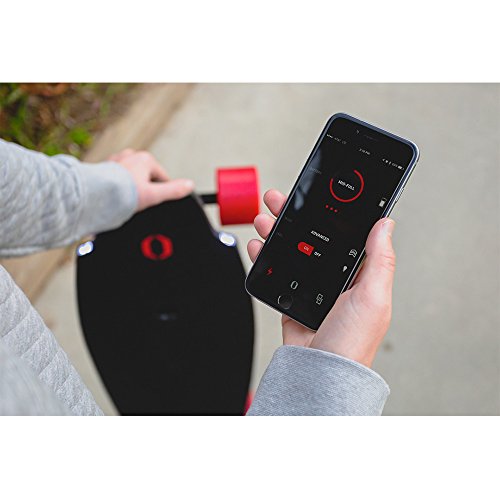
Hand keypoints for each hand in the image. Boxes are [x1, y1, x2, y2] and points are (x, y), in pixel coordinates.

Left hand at [109, 149, 193, 211]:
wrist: (94, 195)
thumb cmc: (122, 193)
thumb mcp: (154, 195)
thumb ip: (173, 190)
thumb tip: (189, 185)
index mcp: (145, 159)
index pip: (162, 177)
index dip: (161, 193)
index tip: (156, 203)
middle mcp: (130, 156)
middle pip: (146, 177)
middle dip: (144, 190)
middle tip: (138, 204)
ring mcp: (116, 161)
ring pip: (131, 178)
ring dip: (130, 189)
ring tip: (125, 202)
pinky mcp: (103, 169)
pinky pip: (116, 180)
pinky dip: (116, 188)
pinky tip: (114, 198)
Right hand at [247, 189, 395, 367]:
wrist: (321, 373)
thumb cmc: (352, 343)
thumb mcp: (373, 296)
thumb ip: (380, 260)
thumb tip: (387, 225)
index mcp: (357, 275)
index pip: (343, 235)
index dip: (329, 213)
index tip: (317, 196)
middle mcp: (334, 280)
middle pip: (312, 238)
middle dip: (294, 217)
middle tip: (280, 200)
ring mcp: (311, 289)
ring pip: (291, 251)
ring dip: (276, 232)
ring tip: (265, 218)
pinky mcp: (292, 299)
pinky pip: (276, 272)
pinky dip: (265, 257)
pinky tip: (258, 246)